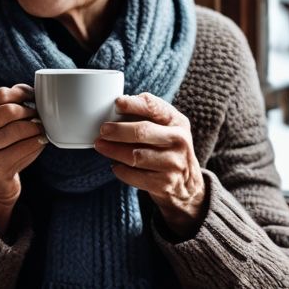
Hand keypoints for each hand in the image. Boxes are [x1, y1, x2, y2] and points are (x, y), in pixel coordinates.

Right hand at [0, 83, 46, 233]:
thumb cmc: (0, 143)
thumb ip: (10, 102)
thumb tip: (28, 90)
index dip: (21, 93)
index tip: (32, 97)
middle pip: (8, 112)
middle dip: (29, 111)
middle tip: (38, 115)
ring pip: (16, 131)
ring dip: (35, 127)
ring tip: (41, 128)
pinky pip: (23, 149)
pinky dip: (37, 143)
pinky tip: (40, 141)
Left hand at [94, 93, 207, 232]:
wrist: (187, 182)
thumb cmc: (169, 146)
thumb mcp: (167, 125)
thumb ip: (148, 113)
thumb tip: (119, 104)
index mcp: (177, 121)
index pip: (154, 108)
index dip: (133, 104)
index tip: (117, 103)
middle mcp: (179, 141)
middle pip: (142, 132)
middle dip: (118, 130)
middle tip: (103, 130)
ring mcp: (173, 164)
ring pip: (136, 156)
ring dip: (113, 150)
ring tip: (101, 145)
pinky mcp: (164, 184)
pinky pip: (135, 176)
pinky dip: (120, 170)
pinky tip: (115, 165)